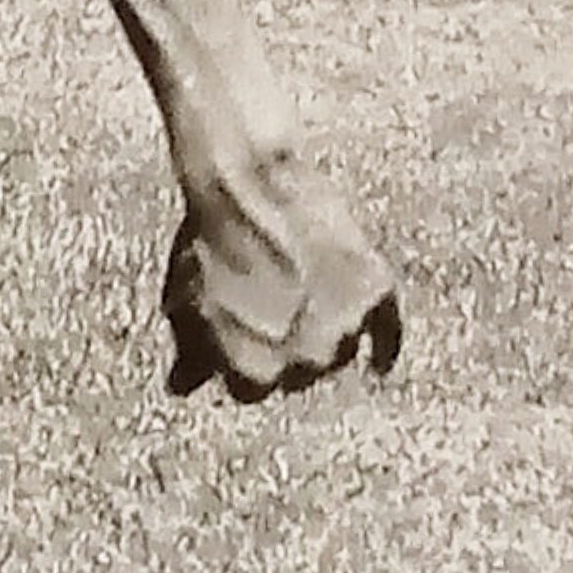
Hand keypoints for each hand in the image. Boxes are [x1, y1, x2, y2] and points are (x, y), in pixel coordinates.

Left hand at [162, 165, 400, 403]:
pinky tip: (380, 364)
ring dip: (327, 337)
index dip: (248, 361)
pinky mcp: (376, 292)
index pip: (253, 389)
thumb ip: (192, 352)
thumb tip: (184, 388)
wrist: (247, 183)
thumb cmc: (206, 240)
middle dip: (288, 350)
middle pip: (300, 373)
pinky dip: (385, 347)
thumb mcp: (184, 302)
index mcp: (253, 373)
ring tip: (310, 302)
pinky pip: (388, 331)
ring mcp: (345, 328)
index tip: (247, 342)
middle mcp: (304, 363)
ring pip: (341, 351)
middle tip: (280, 315)